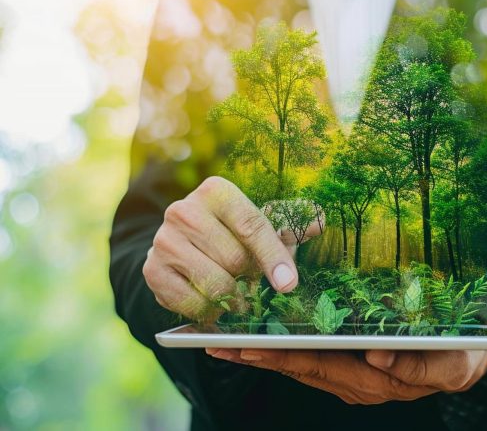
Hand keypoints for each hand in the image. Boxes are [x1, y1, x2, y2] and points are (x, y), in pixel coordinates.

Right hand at [143, 176, 320, 320]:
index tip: (289, 284)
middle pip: (234, 259)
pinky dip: (210, 311)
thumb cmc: (231, 233)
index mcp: (215, 191)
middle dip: (250, 277)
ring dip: (233, 297)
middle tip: (251, 280)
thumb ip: (290, 225)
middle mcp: (184, 210)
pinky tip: (215, 303)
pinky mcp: (152, 270)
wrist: (180, 244)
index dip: (273, 258)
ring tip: (237, 294)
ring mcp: (164, 240)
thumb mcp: (261, 223)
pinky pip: (193, 303)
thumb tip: (319, 221)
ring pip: (215, 283)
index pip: (252, 225)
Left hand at [206, 348, 486, 403]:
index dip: (282, 355)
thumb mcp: (450, 363)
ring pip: (300, 366)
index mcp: (374, 380)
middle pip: (299, 367)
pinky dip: (284, 352)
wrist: (468, 362)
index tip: (248, 346)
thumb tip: (377, 355)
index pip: (319, 365)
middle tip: (218, 344)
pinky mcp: (351, 369)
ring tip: (228, 343)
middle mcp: (355, 383)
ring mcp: (351, 378)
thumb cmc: (460, 356)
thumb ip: (418, 364)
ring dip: (264, 355)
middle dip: (258, 356)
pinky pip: (311, 362)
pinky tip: (264, 341)